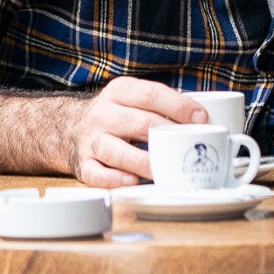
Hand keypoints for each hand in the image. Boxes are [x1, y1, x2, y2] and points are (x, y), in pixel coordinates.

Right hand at [65, 78, 207, 187]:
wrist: (69, 126)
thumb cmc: (116, 115)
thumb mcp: (133, 98)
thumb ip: (161, 105)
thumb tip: (205, 121)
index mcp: (119, 92)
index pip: (150, 94)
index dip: (178, 106)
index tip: (201, 118)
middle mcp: (103, 114)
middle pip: (137, 122)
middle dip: (165, 134)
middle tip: (188, 146)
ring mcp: (91, 140)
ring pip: (115, 150)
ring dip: (141, 161)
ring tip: (161, 170)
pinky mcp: (82, 164)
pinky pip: (96, 173)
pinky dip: (114, 179)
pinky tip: (132, 181)